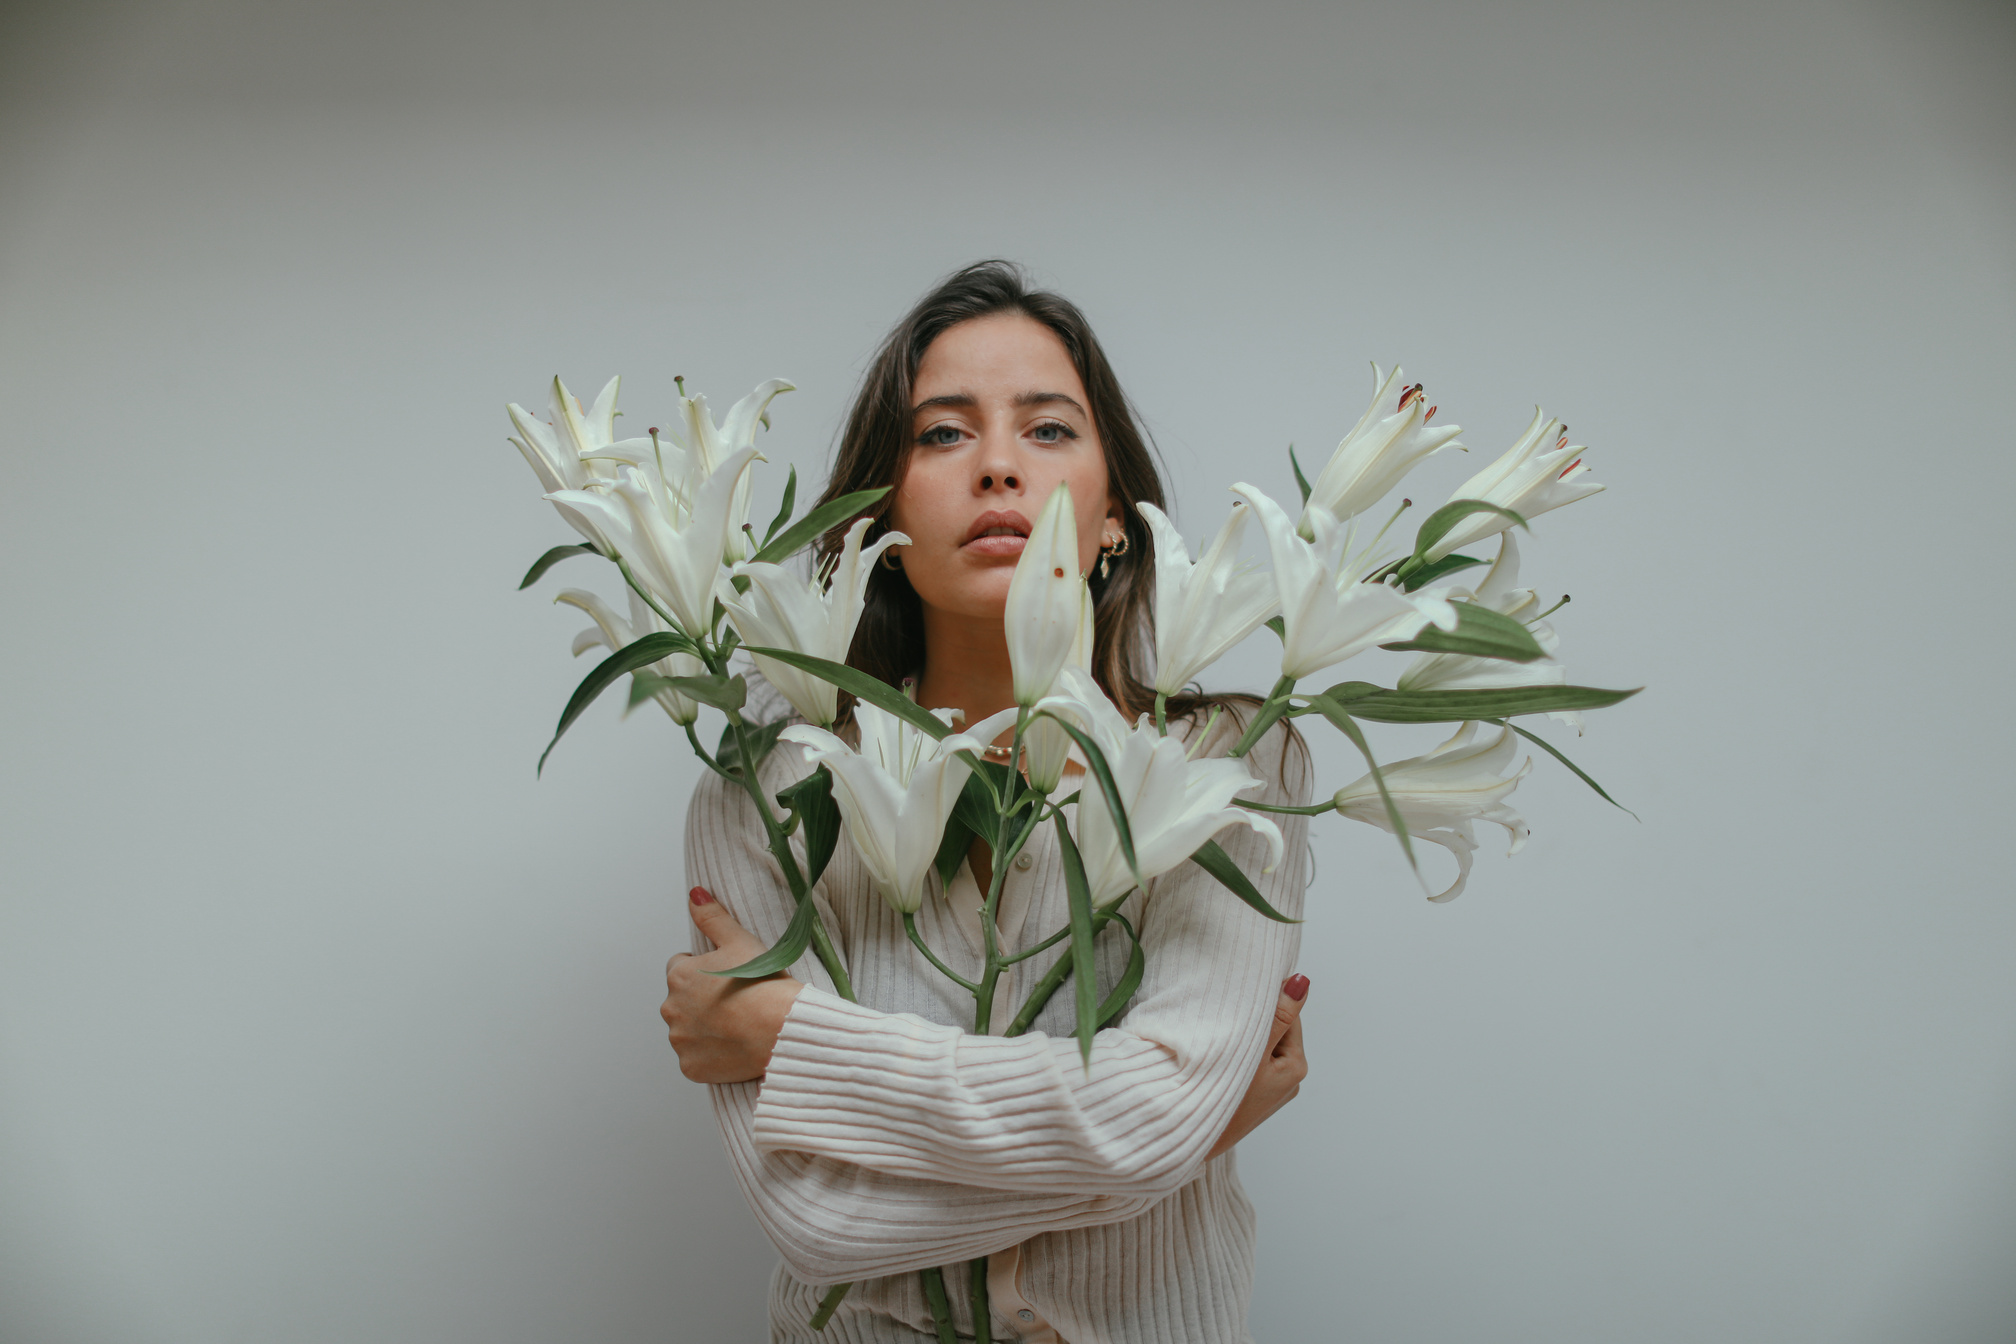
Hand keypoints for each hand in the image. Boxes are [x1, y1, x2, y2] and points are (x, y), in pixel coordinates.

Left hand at [661, 887, 804, 1083]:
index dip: (705, 971)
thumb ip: (712, 917)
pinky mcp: (690, 1068)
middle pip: (682, 1001)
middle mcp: (671, 1008)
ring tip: (737, 1025)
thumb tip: (694, 895)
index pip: (680, 968)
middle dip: (702, 1001)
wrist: (782, 1029)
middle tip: (735, 1002)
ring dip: (704, 1028)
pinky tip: (732, 1047)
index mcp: (679, 975)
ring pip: (687, 1030)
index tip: (727, 978)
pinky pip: (695, 1059)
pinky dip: (709, 1055)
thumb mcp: (740, 941)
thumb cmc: (764, 984)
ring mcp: (679, 1041)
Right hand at [1207, 974, 1309, 1159]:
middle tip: (1226, 1019)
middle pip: (1275, 1032)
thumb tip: (1303, 982)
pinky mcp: (1252, 1098)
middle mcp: (1289, 1080)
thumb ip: (1278, 1015)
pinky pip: (1249, 1065)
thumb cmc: (1225, 1100)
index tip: (1242, 997)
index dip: (1266, 1004)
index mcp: (1296, 1067)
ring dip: (1243, 1039)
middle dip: (1253, 1023)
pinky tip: (1220, 1059)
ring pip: (1260, 1047)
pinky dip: (1237, 1056)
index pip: (1289, 1017)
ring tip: (1221, 1040)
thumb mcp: (1253, 1051)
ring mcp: (1271, 1090)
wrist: (1192, 1140)